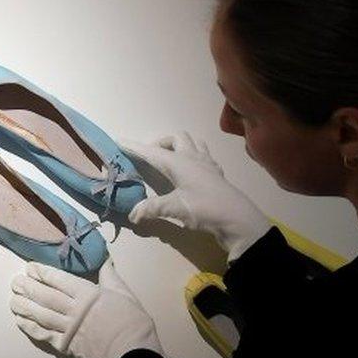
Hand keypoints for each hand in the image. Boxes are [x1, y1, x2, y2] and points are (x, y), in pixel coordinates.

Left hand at [10, 259, 165, 357]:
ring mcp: (68, 328)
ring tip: (13, 300)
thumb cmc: (131, 321)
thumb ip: (109, 275)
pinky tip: (20, 321)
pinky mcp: (66, 345)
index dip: (41, 273)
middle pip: (45, 296)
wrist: (134, 352)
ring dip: (24, 307)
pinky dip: (30, 327)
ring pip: (40, 314)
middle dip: (27, 288)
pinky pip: (44, 334)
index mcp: (87, 294)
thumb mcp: (123, 292)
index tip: (30, 267)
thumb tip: (104, 257)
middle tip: (15, 282)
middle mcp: (73, 310)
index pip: (58, 280)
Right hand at [121, 131, 271, 261]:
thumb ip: (152, 208)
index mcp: (179, 162)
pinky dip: (193, 157)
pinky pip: (203, 156)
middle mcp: (192, 158)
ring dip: (179, 146)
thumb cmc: (205, 208)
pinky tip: (191, 171)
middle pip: (175, 138)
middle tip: (150, 157)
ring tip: (170, 159)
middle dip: (160, 143)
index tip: (118, 141)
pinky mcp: (216, 174)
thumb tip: (133, 215)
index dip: (134, 147)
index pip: (151, 151)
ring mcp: (207, 164)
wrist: (238, 219)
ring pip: (192, 143)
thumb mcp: (175, 208)